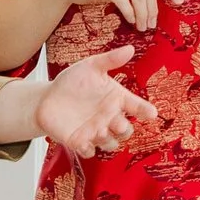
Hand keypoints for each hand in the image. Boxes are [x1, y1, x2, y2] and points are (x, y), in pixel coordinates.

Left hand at [34, 46, 158, 156]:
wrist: (47, 97)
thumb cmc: (72, 81)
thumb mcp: (90, 66)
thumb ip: (110, 59)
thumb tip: (130, 48)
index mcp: (115, 99)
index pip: (136, 106)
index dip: (145, 110)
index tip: (152, 113)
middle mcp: (109, 117)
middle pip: (126, 130)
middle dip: (125, 129)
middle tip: (117, 123)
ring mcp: (95, 131)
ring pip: (111, 143)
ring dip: (108, 140)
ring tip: (98, 131)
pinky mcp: (80, 141)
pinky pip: (89, 151)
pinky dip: (88, 149)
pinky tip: (83, 142)